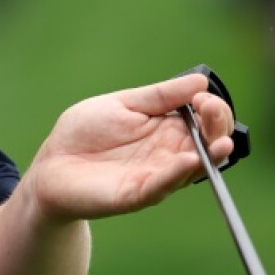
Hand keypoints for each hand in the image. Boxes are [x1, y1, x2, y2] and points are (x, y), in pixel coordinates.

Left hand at [24, 73, 235, 221]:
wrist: (53, 164)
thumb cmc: (85, 133)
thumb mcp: (122, 104)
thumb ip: (159, 96)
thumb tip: (200, 81)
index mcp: (166, 129)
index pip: (205, 120)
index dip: (212, 108)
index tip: (202, 96)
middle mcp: (169, 154)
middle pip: (209, 143)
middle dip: (218, 127)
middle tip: (209, 110)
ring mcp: (156, 175)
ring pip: (194, 168)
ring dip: (211, 155)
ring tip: (222, 142)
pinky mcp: (137, 193)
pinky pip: (163, 185)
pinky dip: (177, 173)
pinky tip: (190, 160)